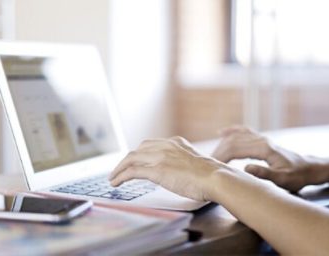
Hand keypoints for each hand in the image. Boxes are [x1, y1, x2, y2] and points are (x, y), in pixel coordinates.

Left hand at [109, 137, 229, 200]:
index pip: (150, 144)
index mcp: (175, 142)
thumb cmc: (210, 175)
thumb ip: (182, 162)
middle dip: (127, 160)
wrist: (216, 178)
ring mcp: (161, 157)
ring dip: (119, 168)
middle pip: (138, 149)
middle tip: (120, 170)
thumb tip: (176, 172)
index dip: (139, 153)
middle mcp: (166, 146)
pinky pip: (132, 171)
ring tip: (113, 178)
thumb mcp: (193, 161)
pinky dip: (121, 176)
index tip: (133, 160)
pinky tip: (116, 182)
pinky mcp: (157, 170)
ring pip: (131, 158)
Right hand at [212, 126, 311, 191]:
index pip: (236, 149)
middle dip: (219, 151)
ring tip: (212, 156)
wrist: (309, 168)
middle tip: (208, 164)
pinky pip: (243, 132)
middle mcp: (261, 140)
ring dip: (222, 145)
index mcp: (264, 148)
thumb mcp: (284, 180)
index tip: (212, 167)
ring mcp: (261, 138)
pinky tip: (221, 133)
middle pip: (233, 141)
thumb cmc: (297, 176)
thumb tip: (245, 167)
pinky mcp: (261, 140)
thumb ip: (265, 174)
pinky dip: (231, 131)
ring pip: (236, 137)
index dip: (222, 157)